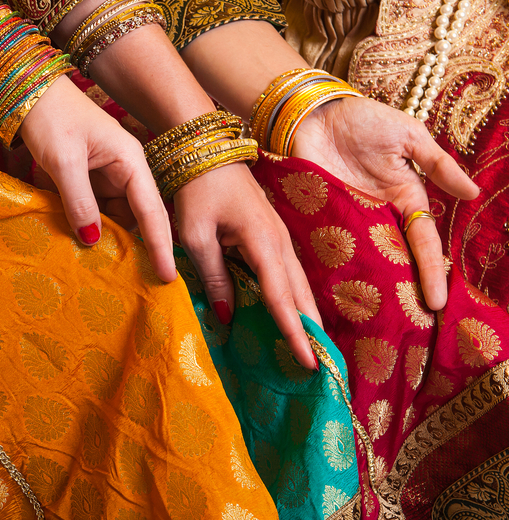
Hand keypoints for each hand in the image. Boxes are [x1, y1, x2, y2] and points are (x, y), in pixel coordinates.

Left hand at [19, 77, 177, 281]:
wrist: (30, 93)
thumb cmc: (52, 118)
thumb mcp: (64, 161)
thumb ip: (79, 201)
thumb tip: (93, 240)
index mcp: (130, 161)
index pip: (151, 210)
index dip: (160, 245)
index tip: (168, 275)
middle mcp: (125, 171)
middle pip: (138, 218)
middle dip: (141, 248)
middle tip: (144, 286)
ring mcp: (107, 177)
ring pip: (116, 218)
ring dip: (111, 241)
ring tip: (110, 274)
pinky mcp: (88, 182)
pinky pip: (96, 212)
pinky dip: (91, 229)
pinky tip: (85, 249)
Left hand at [174, 162, 320, 368]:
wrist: (207, 153)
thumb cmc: (197, 192)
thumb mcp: (196, 236)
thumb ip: (213, 276)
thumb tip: (228, 317)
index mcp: (263, 243)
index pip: (281, 298)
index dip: (294, 332)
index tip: (309, 362)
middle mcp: (280, 243)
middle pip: (301, 295)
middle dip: (312, 330)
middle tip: (324, 366)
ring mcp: (280, 239)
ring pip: (298, 285)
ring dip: (307, 316)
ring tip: (314, 348)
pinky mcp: (272, 237)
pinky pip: (287, 275)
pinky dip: (294, 299)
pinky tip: (293, 316)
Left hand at [291, 97, 479, 309]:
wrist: (312, 113)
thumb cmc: (363, 120)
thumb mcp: (408, 136)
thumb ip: (437, 164)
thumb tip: (472, 192)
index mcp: (404, 198)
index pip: (423, 243)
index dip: (431, 272)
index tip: (437, 302)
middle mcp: (377, 215)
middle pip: (394, 260)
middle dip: (403, 291)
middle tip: (409, 325)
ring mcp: (347, 218)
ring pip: (363, 260)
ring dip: (369, 287)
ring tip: (375, 321)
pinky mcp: (318, 217)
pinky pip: (327, 248)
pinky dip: (332, 269)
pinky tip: (335, 296)